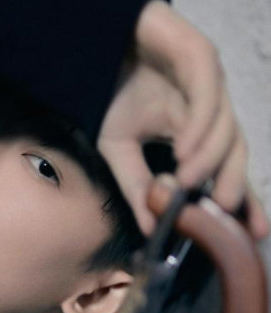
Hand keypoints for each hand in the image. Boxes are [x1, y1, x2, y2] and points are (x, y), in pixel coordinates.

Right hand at [97, 0, 268, 238]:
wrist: (96, 47)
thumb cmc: (111, 94)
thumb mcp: (119, 150)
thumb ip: (137, 186)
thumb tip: (151, 227)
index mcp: (195, 132)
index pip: (225, 169)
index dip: (241, 199)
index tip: (250, 232)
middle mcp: (209, 111)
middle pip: (237, 151)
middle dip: (235, 184)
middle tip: (223, 210)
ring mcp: (209, 83)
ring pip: (226, 127)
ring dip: (209, 159)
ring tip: (187, 181)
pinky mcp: (199, 56)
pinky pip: (208, 96)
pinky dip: (199, 126)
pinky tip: (182, 150)